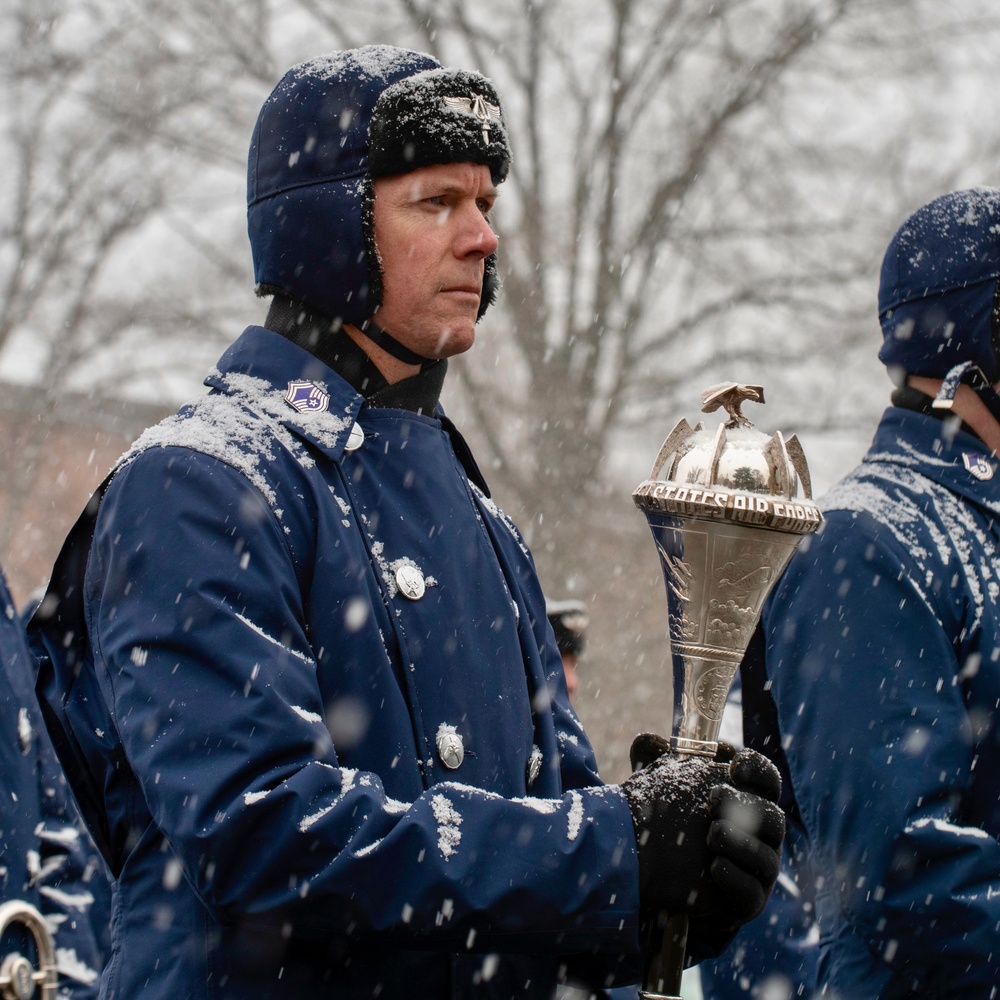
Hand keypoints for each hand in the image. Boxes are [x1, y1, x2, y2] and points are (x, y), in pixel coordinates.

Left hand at [621, 734, 783, 929]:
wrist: (669, 881)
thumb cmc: (677, 825)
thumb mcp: (666, 790)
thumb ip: (658, 763)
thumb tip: (644, 740)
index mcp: (750, 803)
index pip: (769, 782)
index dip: (759, 770)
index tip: (734, 764)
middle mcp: (762, 837)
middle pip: (774, 818)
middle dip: (746, 806)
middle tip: (713, 798)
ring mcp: (758, 871)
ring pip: (767, 857)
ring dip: (741, 843)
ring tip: (712, 833)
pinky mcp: (748, 901)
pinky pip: (752, 893)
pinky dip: (735, 879)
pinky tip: (714, 867)